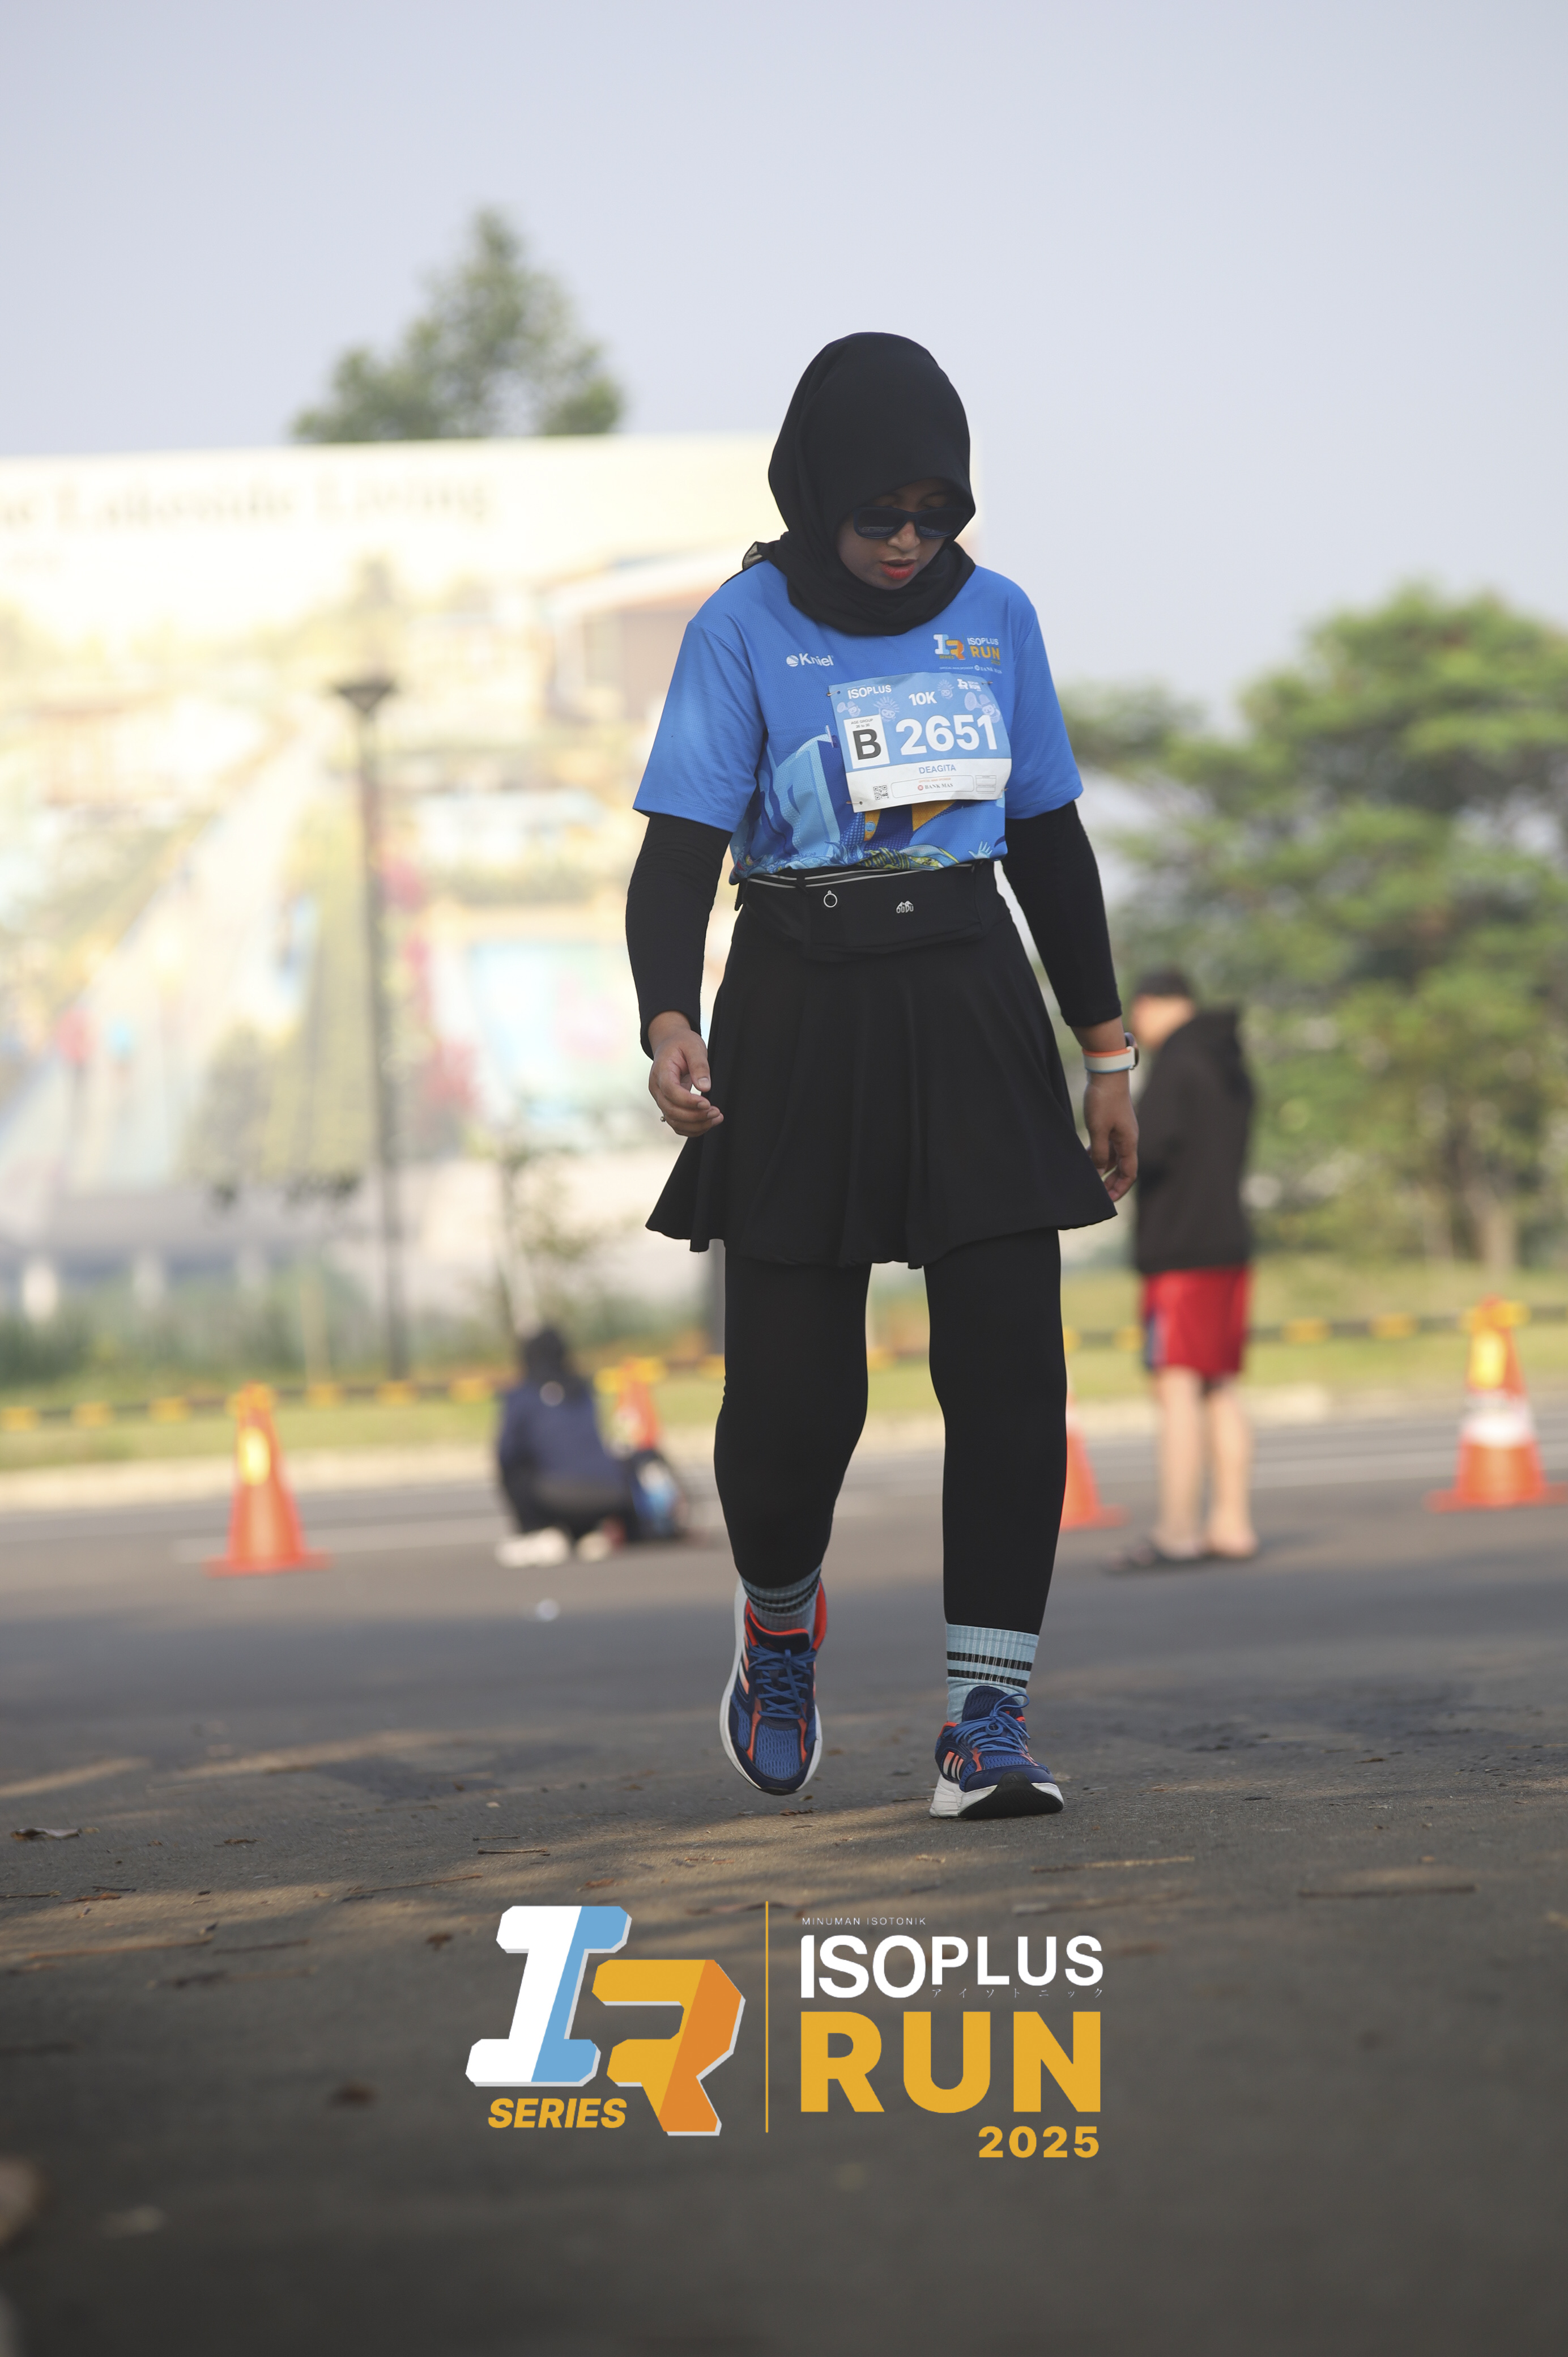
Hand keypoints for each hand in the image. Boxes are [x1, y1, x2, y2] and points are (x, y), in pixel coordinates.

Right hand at [648, 1013, 722, 1136]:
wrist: (670, 1045)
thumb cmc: (682, 1044)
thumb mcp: (694, 1047)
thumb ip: (699, 1065)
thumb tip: (705, 1087)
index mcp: (661, 1072)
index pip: (671, 1092)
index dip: (688, 1101)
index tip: (707, 1103)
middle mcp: (657, 1088)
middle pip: (672, 1110)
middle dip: (695, 1116)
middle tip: (716, 1112)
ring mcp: (660, 1099)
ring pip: (674, 1121)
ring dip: (696, 1125)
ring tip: (717, 1118)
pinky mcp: (667, 1106)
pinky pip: (677, 1124)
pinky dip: (692, 1128)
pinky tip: (708, 1123)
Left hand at [1083, 1072, 1136, 1200]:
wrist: (1107, 1073)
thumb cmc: (1103, 1100)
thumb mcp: (1098, 1130)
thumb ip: (1100, 1154)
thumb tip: (1100, 1173)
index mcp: (1129, 1143)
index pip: (1129, 1174)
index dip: (1119, 1189)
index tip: (1107, 1200)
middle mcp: (1128, 1139)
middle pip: (1122, 1168)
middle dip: (1111, 1182)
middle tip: (1097, 1194)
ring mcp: (1120, 1131)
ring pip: (1114, 1157)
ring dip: (1104, 1169)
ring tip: (1090, 1179)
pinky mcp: (1112, 1123)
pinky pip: (1107, 1145)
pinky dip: (1099, 1154)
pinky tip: (1086, 1157)